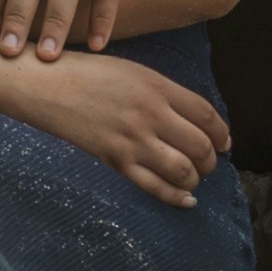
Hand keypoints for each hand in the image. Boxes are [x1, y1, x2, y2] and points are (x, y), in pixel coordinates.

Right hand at [0, 47, 232, 206]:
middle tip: (210, 162)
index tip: (225, 142)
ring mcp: (133, 139)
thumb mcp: (132, 71)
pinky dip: (177, 197)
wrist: (45, 84)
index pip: (207, 114)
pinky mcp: (115, 160)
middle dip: (211, 159)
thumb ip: (162, 92)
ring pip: (184, 169)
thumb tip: (191, 117)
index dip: (222, 133)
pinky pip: (155, 187)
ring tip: (195, 177)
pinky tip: (186, 199)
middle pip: (201, 145)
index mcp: (158, 86)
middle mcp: (151, 113)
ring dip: (196, 177)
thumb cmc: (87, 74)